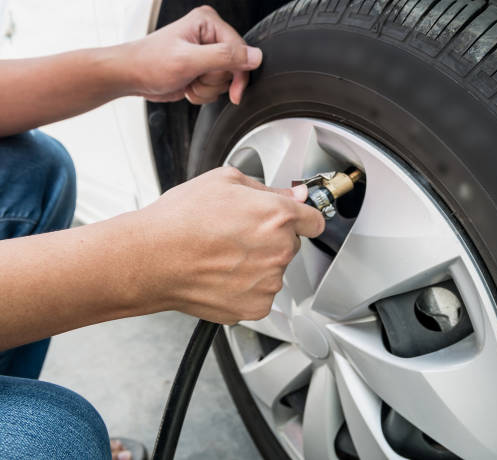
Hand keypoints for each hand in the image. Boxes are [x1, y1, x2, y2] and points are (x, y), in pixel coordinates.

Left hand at [123, 6, 261, 103]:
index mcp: (208, 23)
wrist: (133, 77)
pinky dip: (202, 93)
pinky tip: (188, 85)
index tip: (234, 91)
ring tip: (188, 81)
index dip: (238, 74)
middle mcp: (209, 36)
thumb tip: (254, 56)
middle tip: (195, 77)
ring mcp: (206, 53)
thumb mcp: (189, 60)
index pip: (241, 50)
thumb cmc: (150, 63)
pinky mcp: (202, 69)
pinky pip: (216, 88)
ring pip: (225, 81)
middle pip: (234, 68)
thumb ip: (224, 57)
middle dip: (214, 81)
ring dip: (207, 89)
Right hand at [137, 167, 324, 323]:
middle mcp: (279, 250)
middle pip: (290, 244)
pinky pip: (260, 294)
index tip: (295, 221)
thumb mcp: (224, 181)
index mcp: (278, 216)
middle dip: (271, 239)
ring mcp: (268, 281)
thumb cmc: (180, 220)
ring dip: (258, 265)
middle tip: (237, 234)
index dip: (302, 218)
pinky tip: (222, 275)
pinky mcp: (255, 306)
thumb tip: (293, 193)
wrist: (151, 259)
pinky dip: (246, 288)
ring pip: (273, 271)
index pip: (314, 221)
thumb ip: (268, 188)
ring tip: (223, 255)